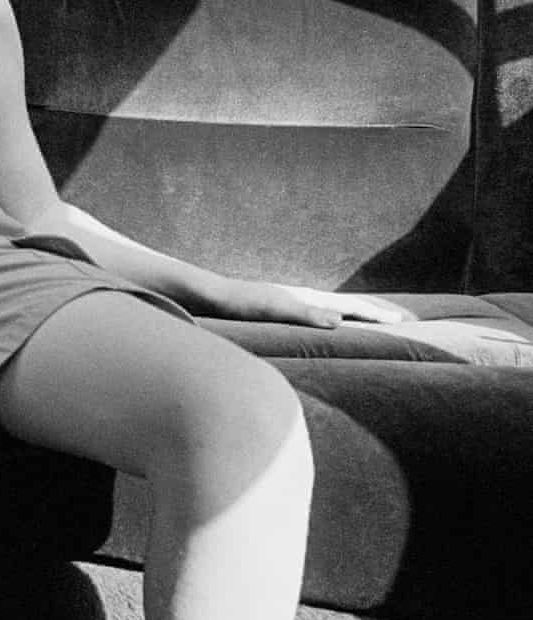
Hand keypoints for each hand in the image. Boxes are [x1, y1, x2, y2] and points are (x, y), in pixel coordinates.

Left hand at [205, 277, 413, 328]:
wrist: (216, 296)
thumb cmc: (243, 304)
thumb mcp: (275, 310)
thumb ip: (306, 315)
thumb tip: (339, 321)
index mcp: (310, 299)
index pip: (352, 308)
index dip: (377, 316)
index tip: (404, 321)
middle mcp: (306, 297)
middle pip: (349, 304)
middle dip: (376, 312)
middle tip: (404, 319)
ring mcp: (295, 301)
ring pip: (336, 307)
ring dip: (359, 313)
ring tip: (376, 318)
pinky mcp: (284, 308)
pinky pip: (320, 313)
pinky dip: (337, 317)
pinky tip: (332, 323)